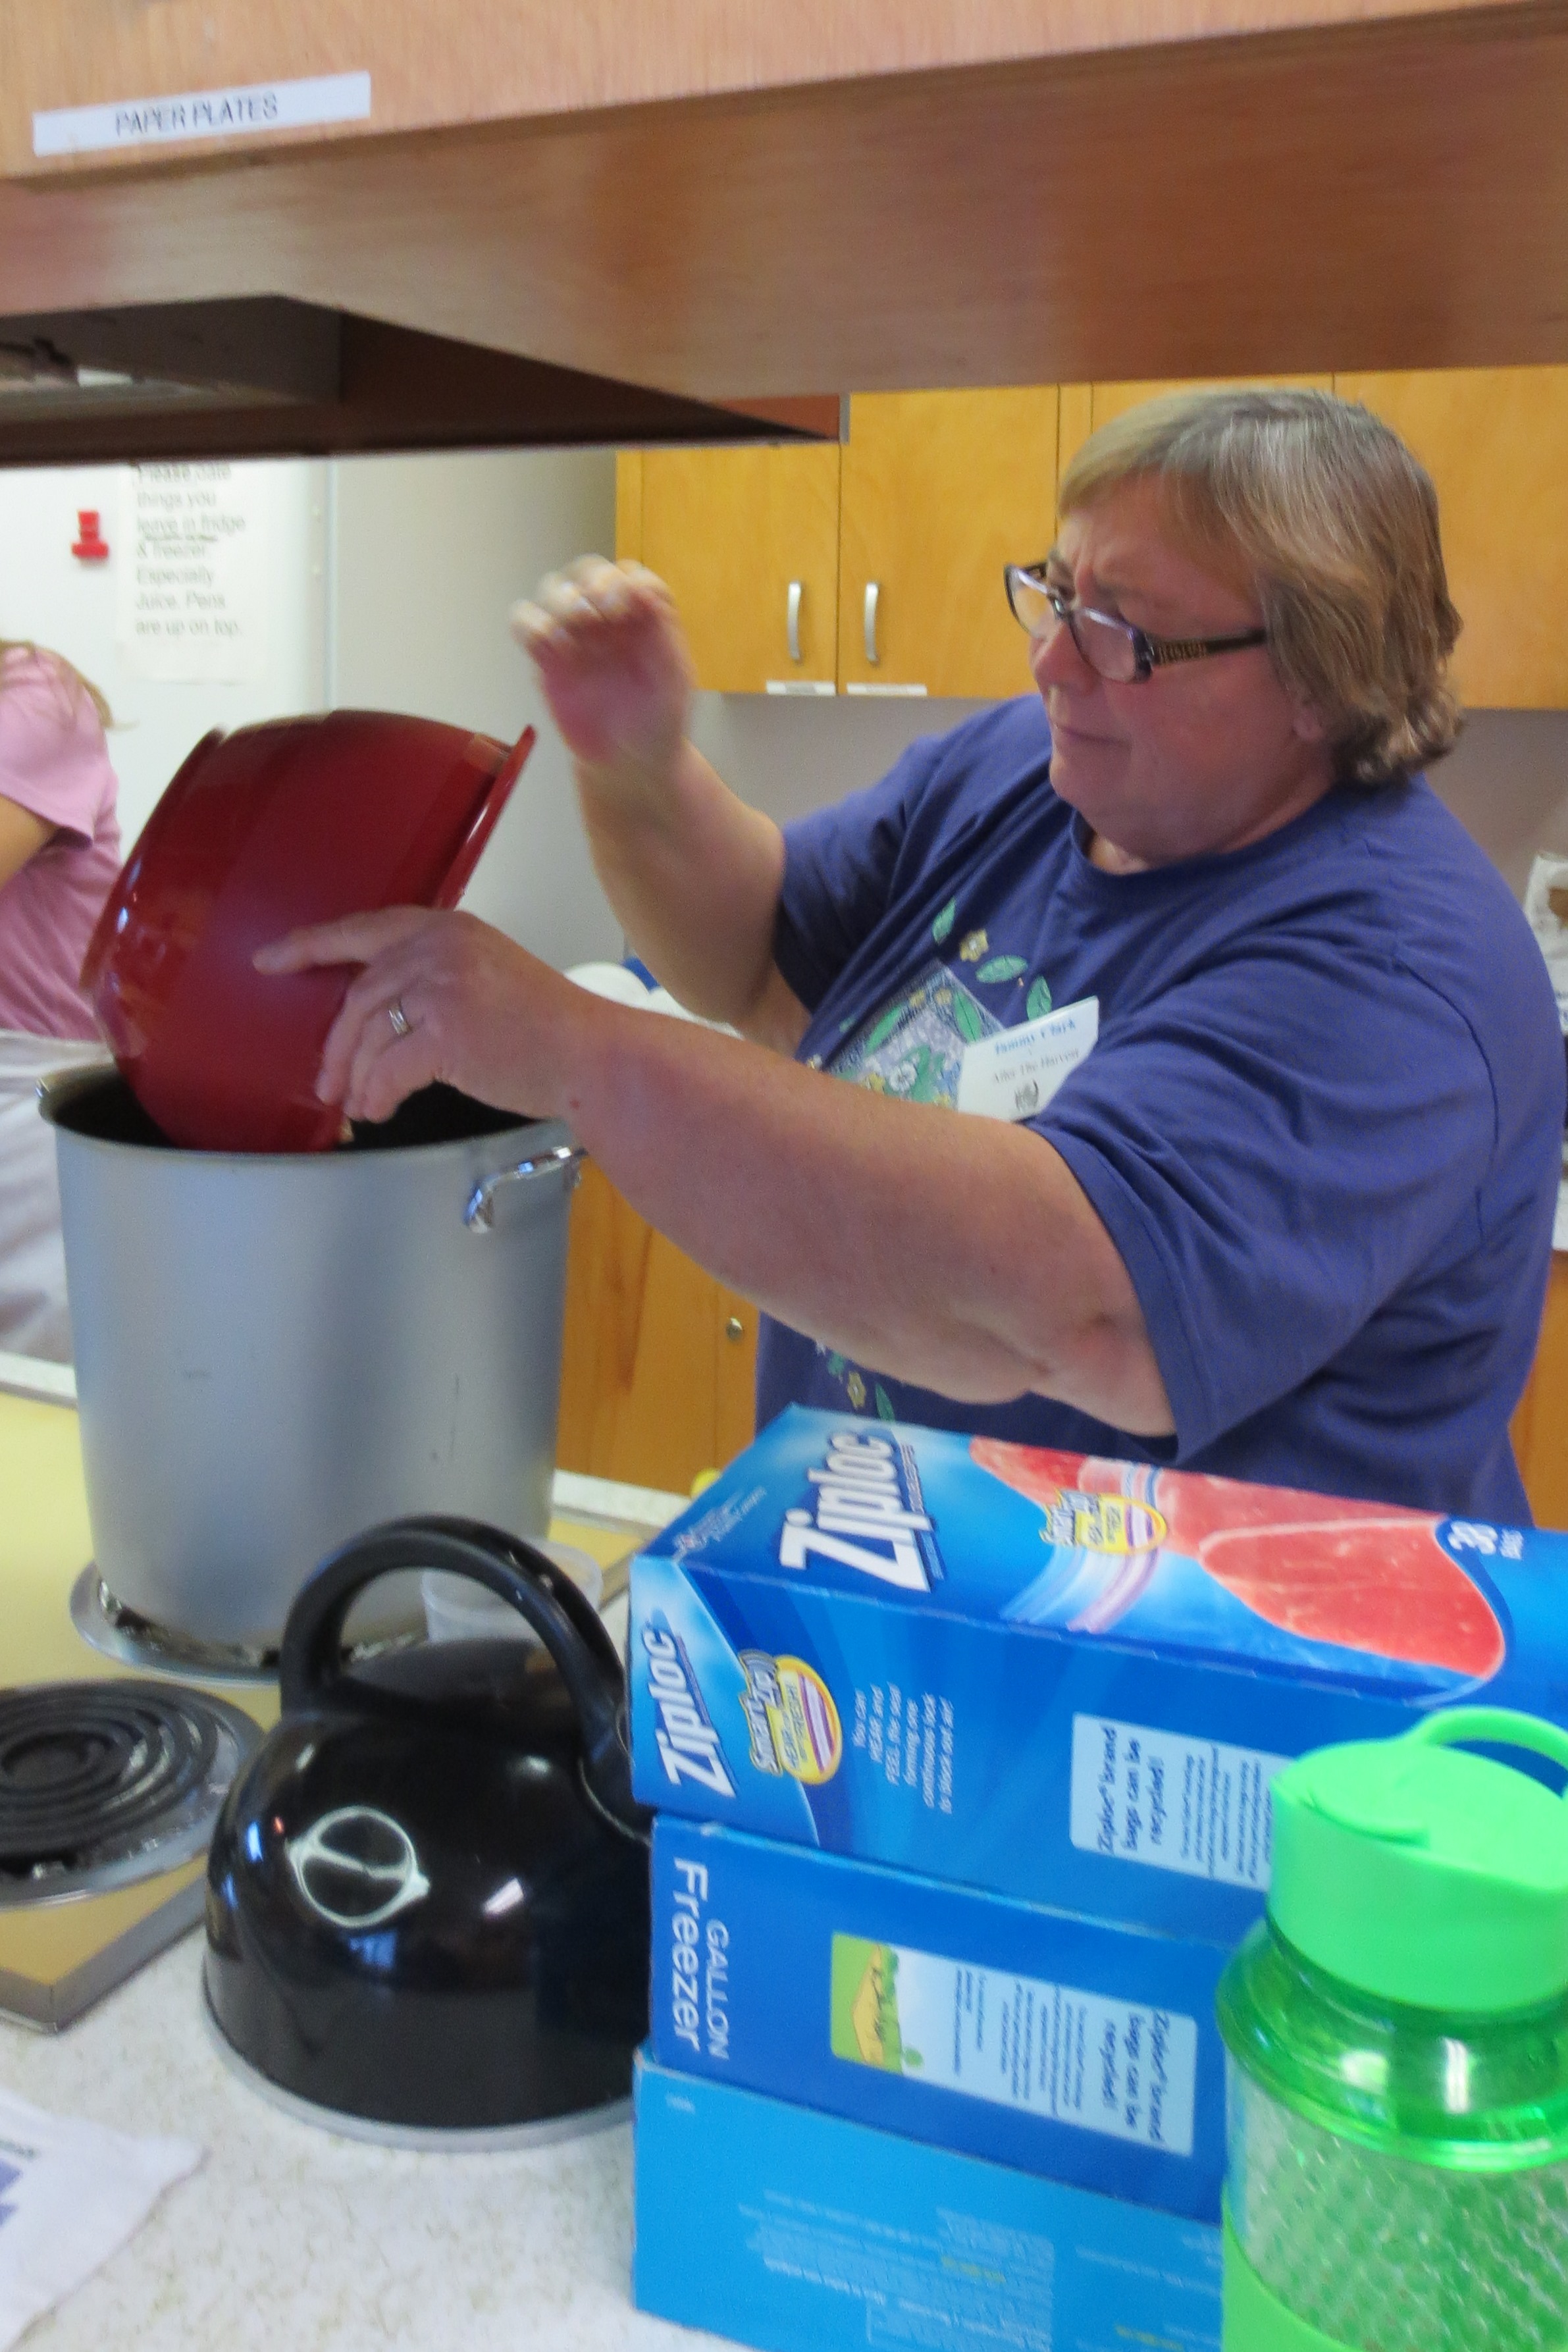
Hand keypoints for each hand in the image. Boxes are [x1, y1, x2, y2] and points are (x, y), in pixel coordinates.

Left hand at [254, 907, 582, 1126]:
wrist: (591, 1057)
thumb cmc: (546, 1029)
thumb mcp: (486, 977)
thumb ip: (433, 977)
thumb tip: (374, 1017)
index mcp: (448, 928)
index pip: (363, 930)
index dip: (311, 946)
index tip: (269, 961)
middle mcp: (440, 947)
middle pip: (358, 996)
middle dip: (335, 1046)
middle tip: (326, 1082)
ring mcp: (442, 987)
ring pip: (367, 1036)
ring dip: (355, 1077)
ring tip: (358, 1104)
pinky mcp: (445, 1032)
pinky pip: (387, 1070)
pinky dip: (377, 1095)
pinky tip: (381, 1111)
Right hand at [510, 556, 695, 778]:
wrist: (630, 764)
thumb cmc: (658, 721)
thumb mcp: (673, 678)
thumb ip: (662, 630)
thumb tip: (641, 584)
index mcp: (642, 617)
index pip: (628, 575)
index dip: (623, 581)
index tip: (626, 606)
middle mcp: (606, 619)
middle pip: (587, 571)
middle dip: (590, 582)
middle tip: (599, 611)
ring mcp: (574, 635)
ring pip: (553, 589)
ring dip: (561, 598)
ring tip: (576, 625)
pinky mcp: (546, 657)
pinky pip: (525, 622)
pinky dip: (532, 625)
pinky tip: (553, 650)